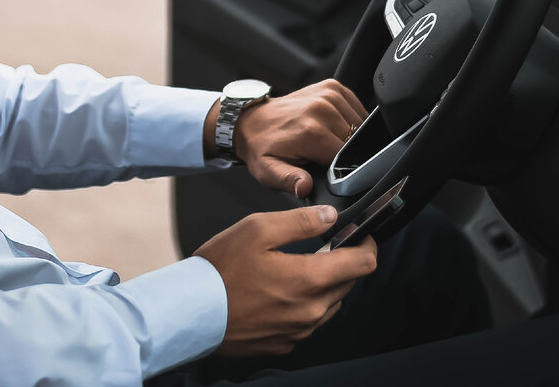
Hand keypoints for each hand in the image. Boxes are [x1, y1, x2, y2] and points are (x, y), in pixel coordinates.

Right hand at [195, 204, 377, 356]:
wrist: (192, 313)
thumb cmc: (220, 270)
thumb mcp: (257, 230)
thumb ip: (300, 221)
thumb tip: (330, 216)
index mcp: (309, 279)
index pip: (363, 263)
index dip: (366, 244)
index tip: (360, 235)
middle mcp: (311, 310)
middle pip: (348, 283)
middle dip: (341, 262)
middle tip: (318, 247)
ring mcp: (300, 331)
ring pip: (330, 303)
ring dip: (324, 285)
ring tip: (294, 269)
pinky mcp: (286, 343)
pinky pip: (309, 321)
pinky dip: (305, 304)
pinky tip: (280, 292)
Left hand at [238, 79, 367, 196]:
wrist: (251, 121)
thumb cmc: (262, 148)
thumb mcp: (269, 172)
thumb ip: (290, 181)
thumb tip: (305, 187)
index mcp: (312, 132)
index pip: (347, 158)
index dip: (342, 168)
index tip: (327, 169)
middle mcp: (322, 109)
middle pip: (355, 141)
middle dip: (344, 152)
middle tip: (321, 154)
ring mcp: (328, 95)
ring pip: (359, 124)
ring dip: (349, 135)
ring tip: (325, 139)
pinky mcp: (332, 87)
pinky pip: (357, 107)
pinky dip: (351, 118)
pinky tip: (334, 125)